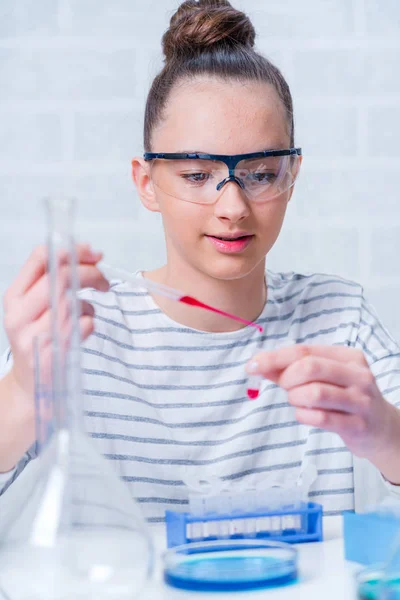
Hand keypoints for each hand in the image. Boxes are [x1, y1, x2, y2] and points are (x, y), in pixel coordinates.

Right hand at [3, 244, 108, 399]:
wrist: (30, 386)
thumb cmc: (38, 340)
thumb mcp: (35, 308)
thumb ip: (53, 282)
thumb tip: (89, 255)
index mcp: (14, 296)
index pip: (41, 258)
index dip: (73, 250)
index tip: (94, 253)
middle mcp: (19, 314)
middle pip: (62, 276)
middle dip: (91, 273)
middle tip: (104, 282)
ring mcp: (34, 335)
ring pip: (73, 301)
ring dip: (90, 303)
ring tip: (89, 311)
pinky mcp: (51, 353)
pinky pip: (83, 325)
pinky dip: (91, 322)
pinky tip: (85, 328)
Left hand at [246, 344, 399, 481]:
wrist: (382, 430)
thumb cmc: (346, 399)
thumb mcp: (326, 378)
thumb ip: (292, 370)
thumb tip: (258, 364)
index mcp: (348, 357)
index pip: (304, 350)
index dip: (274, 357)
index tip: (252, 366)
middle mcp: (357, 375)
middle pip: (309, 367)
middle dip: (287, 378)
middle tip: (286, 388)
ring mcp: (360, 400)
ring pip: (314, 393)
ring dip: (295, 398)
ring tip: (298, 402)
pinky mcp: (358, 424)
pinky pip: (320, 418)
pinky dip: (304, 415)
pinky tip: (306, 414)